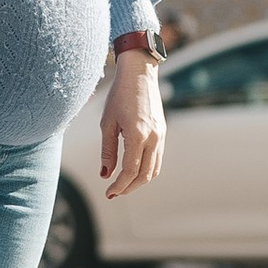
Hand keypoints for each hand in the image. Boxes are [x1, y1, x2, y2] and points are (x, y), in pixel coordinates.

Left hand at [100, 50, 163, 199]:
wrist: (140, 74)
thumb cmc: (119, 96)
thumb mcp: (107, 123)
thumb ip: (107, 151)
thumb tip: (105, 175)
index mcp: (137, 135)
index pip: (130, 170)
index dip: (119, 185)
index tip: (108, 193)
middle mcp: (153, 137)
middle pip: (145, 175)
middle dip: (129, 187)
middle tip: (114, 192)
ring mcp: (161, 135)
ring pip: (154, 169)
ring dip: (139, 181)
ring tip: (123, 184)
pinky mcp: (162, 132)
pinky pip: (157, 158)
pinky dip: (147, 169)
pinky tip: (133, 170)